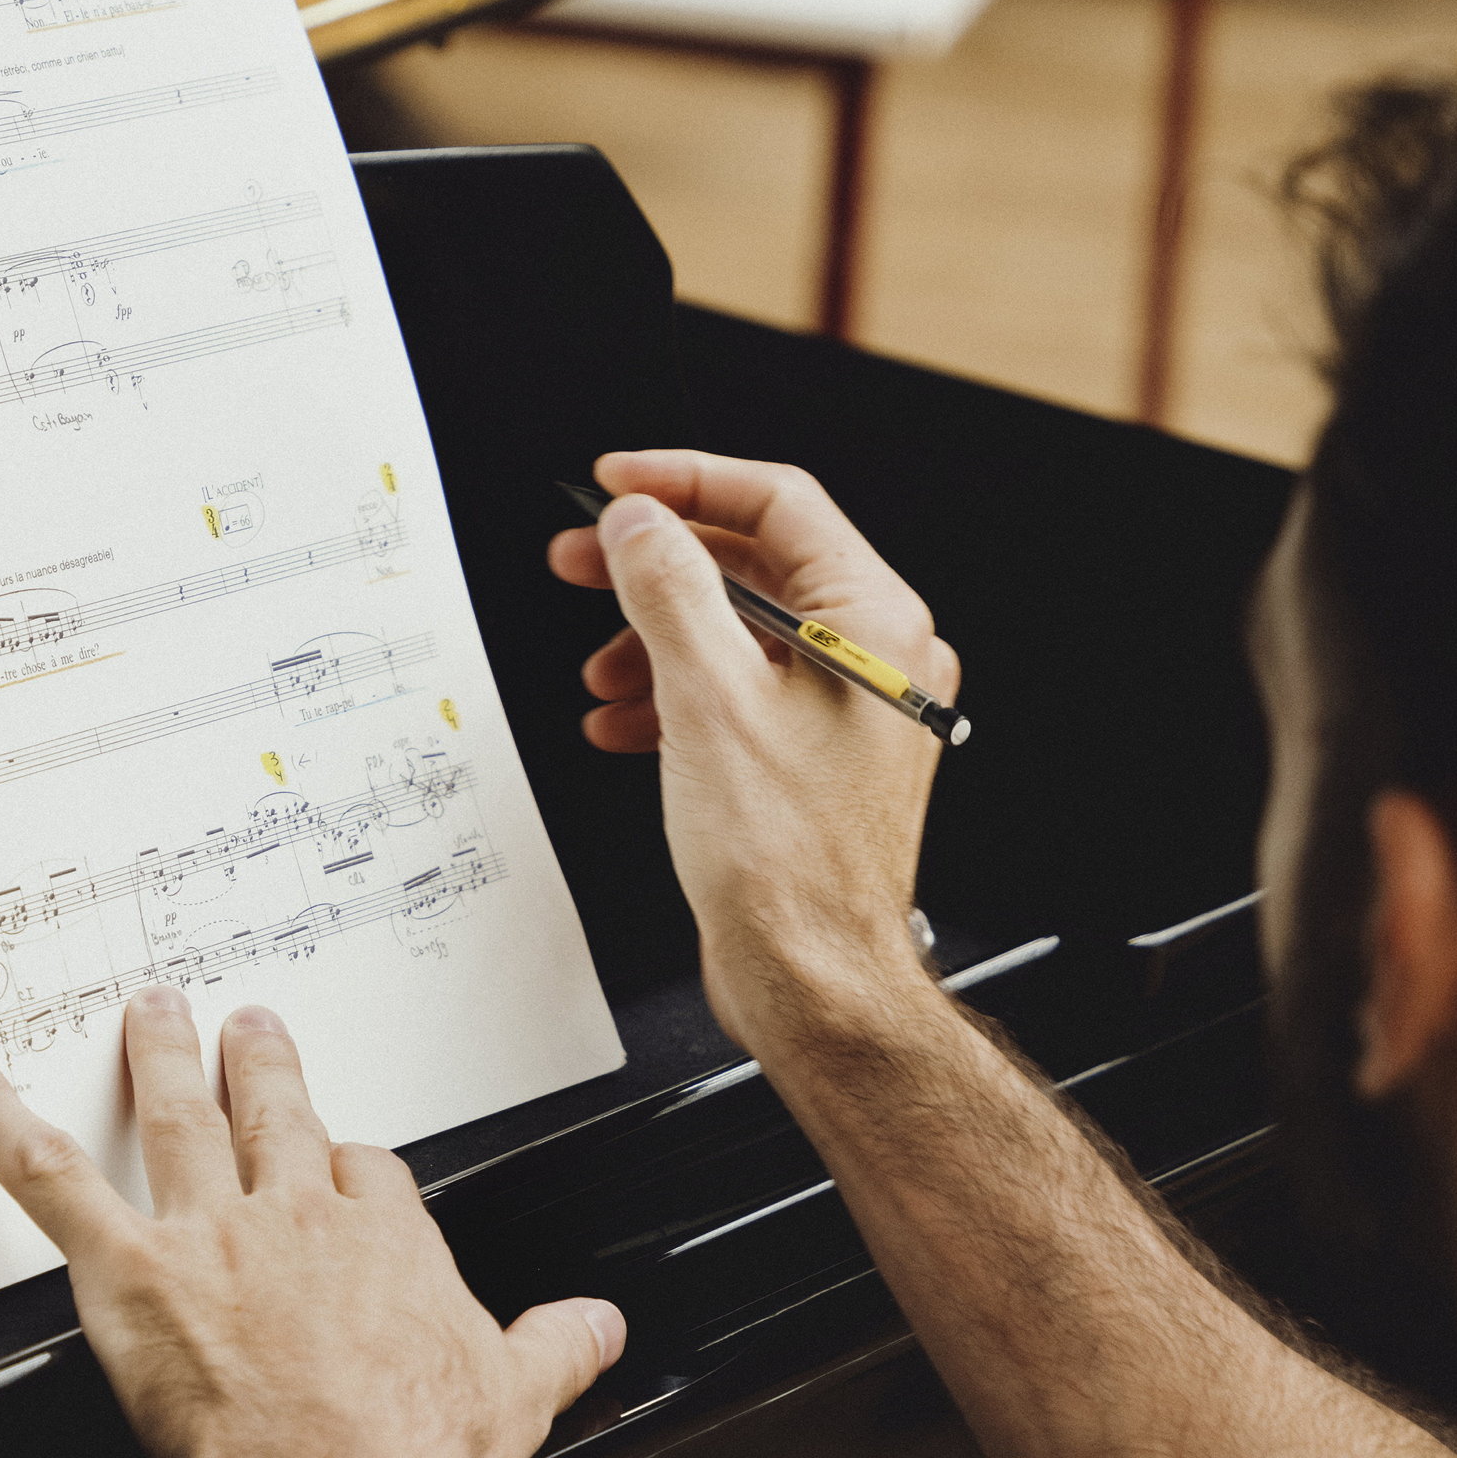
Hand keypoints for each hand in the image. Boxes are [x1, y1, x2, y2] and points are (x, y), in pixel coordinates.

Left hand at [0, 993, 622, 1457]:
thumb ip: (558, 1348)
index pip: (367, 1174)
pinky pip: (46, 1173)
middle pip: (277, 1118)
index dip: (351, 1168)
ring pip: (181, 1119)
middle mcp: (295, 1216)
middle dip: (262, 1065)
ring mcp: (210, 1233)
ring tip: (149, 1012)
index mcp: (385, 1242)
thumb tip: (598, 1328)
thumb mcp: (521, 1395)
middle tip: (249, 1023)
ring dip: (161, 1056)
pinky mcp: (131, 1268)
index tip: (347, 1168)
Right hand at [547, 450, 954, 1045]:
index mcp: (875, 623)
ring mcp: (847, 708)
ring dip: (654, 640)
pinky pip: (737, 691)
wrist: (810, 976)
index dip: (685, 481)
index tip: (619, 481)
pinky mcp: (815, 754)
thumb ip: (667, 588)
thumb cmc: (789, 864)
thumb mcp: (705, 697)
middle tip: (581, 561)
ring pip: (735, 632)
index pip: (777, 503)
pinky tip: (625, 720)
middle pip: (750, 565)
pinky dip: (674, 695)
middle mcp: (874, 657)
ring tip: (602, 669)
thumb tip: (639, 523)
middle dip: (655, 568)